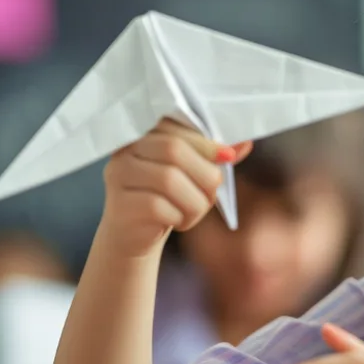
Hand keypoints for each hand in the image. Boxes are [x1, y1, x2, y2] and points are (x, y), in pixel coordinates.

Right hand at [100, 118, 252, 257]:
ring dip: (195, 201)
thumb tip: (245, 144)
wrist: (133, 236)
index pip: (175, 127)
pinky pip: (159, 207)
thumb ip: (212, 157)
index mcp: (142, 134)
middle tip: (212, 194)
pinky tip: (178, 221)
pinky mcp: (121, 206)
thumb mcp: (190, 174)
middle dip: (205, 174)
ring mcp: (118, 177)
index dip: (206, 142)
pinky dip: (180, 217)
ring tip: (194, 212)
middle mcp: (124, 151)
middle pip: (173, 150)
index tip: (228, 157)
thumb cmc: (165, 198)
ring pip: (169, 180)